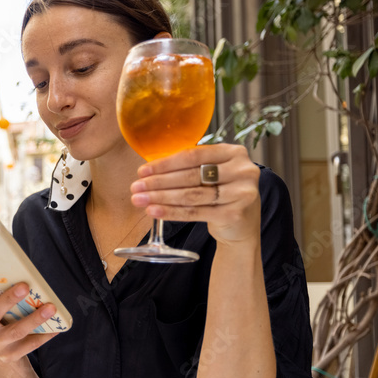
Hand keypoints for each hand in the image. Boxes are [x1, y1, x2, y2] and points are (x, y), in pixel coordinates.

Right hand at [0, 269, 57, 363]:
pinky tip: (57, 326)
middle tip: (25, 286)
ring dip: (34, 319)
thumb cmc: (0, 318)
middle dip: (8, 300)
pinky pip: (30, 344)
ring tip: (50, 308)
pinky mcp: (10, 356)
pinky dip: (45, 334)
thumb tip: (21, 271)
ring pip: (15, 331)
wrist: (3, 351)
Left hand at [129, 143, 260, 246]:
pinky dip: (172, 212)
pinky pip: (196, 212)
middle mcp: (242, 170)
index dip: (165, 164)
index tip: (142, 171)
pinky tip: (155, 211)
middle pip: (191, 176)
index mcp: (233, 152)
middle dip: (159, 182)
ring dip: (161, 198)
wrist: (241, 225)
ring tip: (140, 200)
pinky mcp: (235, 214)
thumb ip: (189, 166)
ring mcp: (241, 192)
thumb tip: (149, 170)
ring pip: (192, 195)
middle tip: (136, 187)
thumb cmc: (220, 193)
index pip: (193, 155)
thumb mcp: (212, 173)